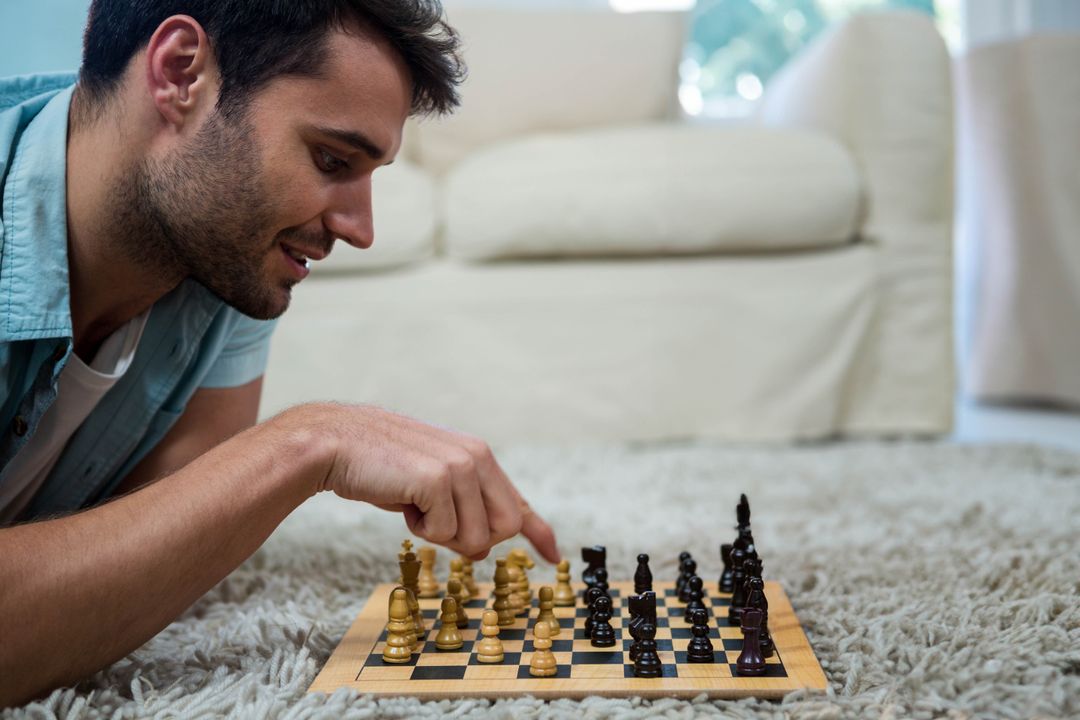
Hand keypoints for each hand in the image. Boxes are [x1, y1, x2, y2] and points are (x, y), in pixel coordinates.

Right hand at [279, 403, 559, 562]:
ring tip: (412, 503)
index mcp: (478, 456)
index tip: (553, 554)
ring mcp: (461, 467)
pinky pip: (443, 533)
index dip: (538, 531)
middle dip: (472, 539)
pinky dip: (420, 529)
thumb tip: (481, 549)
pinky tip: (402, 500)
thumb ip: (462, 510)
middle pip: (504, 529)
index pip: (517, 500)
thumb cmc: (378, 467)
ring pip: (475, 537)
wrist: (336, 444)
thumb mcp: (429, 485)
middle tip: (433, 520)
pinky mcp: (439, 479)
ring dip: (440, 534)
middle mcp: (477, 457)